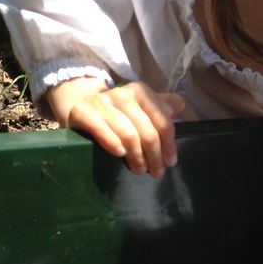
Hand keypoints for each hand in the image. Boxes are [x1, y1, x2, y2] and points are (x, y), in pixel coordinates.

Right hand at [48, 78, 187, 177]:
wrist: (81, 108)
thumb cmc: (119, 113)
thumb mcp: (142, 108)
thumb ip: (162, 108)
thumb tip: (180, 106)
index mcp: (141, 92)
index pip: (163, 120)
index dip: (169, 144)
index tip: (170, 162)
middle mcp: (123, 93)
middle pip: (147, 130)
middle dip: (154, 155)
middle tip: (156, 172)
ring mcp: (102, 101)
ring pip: (128, 133)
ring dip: (136, 156)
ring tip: (139, 170)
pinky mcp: (83, 111)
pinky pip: (101, 130)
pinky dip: (113, 144)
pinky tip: (120, 155)